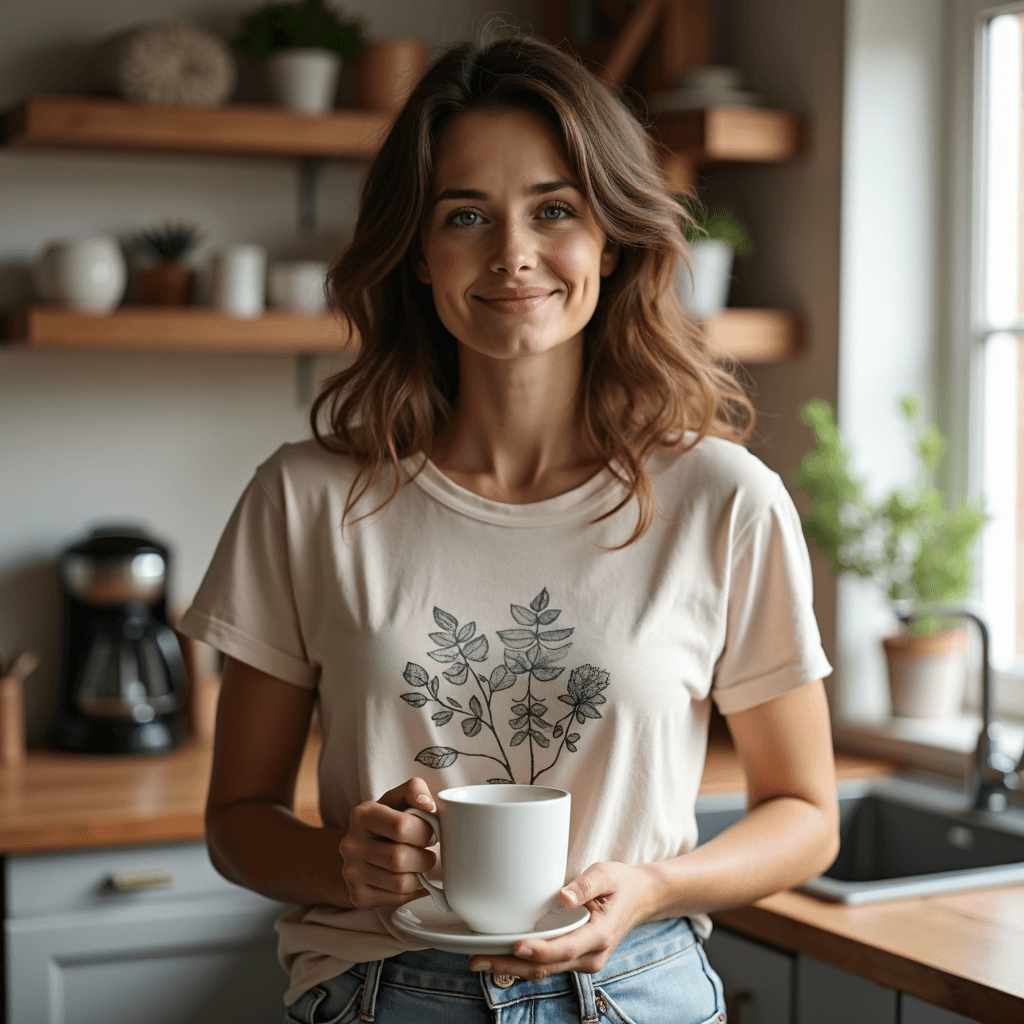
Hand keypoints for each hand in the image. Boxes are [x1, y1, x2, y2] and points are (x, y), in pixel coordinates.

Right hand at [338, 777, 437, 909]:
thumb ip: (415, 789)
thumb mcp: (398, 798)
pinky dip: (412, 891)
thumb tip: (429, 806)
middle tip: (427, 852)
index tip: (430, 832)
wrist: (361, 849)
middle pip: (400, 858)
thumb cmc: (388, 821)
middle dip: (425, 857)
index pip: (401, 826)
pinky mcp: (358, 896)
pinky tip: (411, 878)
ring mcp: (351, 873)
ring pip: (401, 883)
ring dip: (420, 876)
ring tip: (419, 865)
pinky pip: (397, 899)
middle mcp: (351, 844)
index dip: (424, 831)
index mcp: (362, 815)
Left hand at [469, 861, 657, 978]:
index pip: (566, 948)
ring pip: (544, 970)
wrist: (640, 898)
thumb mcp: (607, 874)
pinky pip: (547, 965)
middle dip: (512, 966)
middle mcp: (591, 955)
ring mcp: (583, 960)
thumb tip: (563, 896)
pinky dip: (523, 964)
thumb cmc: (621, 883)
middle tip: (479, 960)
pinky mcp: (574, 957)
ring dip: (512, 968)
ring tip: (481, 960)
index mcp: (600, 934)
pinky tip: (501, 958)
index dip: (540, 950)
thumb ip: (586, 885)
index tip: (516, 945)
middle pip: (547, 966)